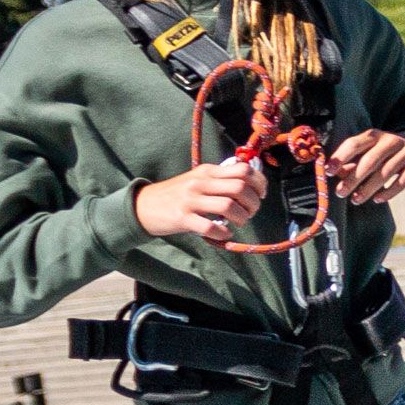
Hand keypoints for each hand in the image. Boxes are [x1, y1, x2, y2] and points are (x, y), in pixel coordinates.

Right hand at [135, 157, 262, 246]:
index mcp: (208, 171)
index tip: (260, 195)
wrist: (144, 206)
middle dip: (253, 203)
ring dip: (241, 218)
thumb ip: (220, 179)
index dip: (259, 183)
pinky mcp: (182, 218)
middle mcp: (200, 182)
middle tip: (250, 212)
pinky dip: (223, 233)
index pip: (243, 170)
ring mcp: (190, 200)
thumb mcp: (198, 179)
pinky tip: (225, 234)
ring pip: (229, 206)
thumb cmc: (177, 194)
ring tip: (239, 223)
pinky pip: (210, 226)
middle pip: (240, 188)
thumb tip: (250, 184)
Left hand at [321, 129, 404, 205]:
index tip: (328, 171)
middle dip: (353, 178)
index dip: (340, 157)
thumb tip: (337, 173)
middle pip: (370, 160)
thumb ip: (353, 162)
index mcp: (374, 135)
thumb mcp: (370, 152)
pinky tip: (377, 199)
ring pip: (386, 172)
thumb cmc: (386, 153)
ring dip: (369, 188)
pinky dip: (389, 192)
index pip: (354, 144)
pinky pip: (403, 180)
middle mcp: (390, 141)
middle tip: (340, 193)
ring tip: (356, 200)